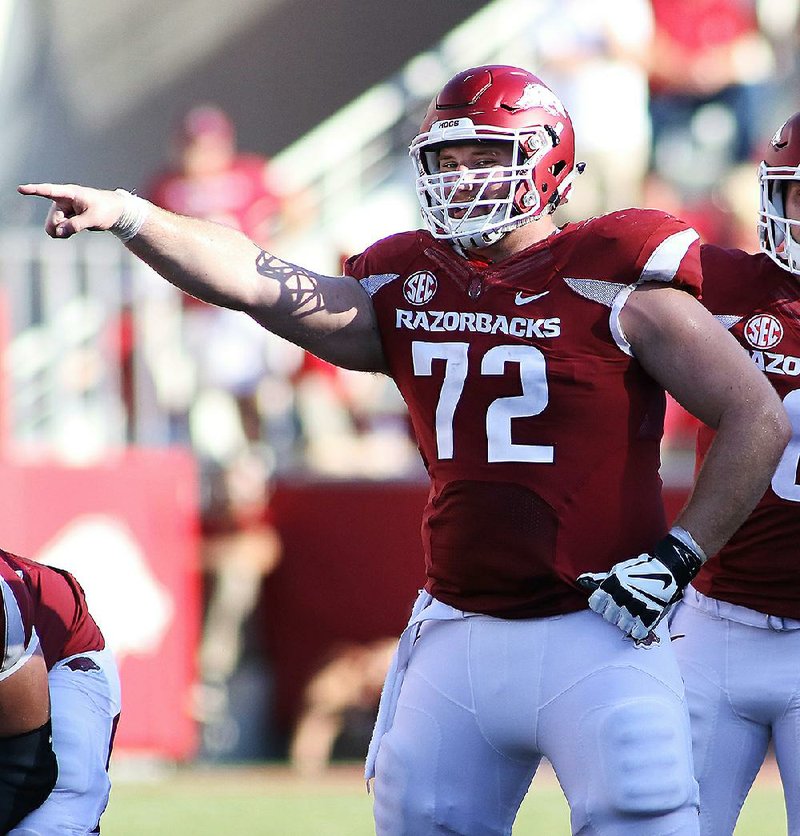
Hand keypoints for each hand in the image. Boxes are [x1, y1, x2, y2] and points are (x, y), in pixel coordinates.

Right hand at [17, 183, 127, 238]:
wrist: (115, 211)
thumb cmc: (106, 210)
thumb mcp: (94, 219)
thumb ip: (76, 225)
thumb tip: (59, 232)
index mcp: (70, 194)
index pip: (49, 191)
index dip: (34, 190)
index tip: (21, 189)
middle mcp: (63, 200)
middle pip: (52, 219)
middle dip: (59, 228)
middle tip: (74, 229)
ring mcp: (63, 209)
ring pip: (53, 226)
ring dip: (62, 231)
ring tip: (78, 228)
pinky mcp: (65, 217)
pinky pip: (58, 229)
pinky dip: (64, 233)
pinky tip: (74, 230)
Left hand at [576, 532, 703, 639]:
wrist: (667, 570)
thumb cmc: (640, 569)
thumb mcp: (618, 570)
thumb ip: (601, 578)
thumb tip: (581, 580)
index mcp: (612, 584)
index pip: (596, 604)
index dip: (600, 605)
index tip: (606, 604)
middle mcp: (622, 596)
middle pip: (608, 616)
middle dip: (613, 613)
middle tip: (621, 608)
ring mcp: (636, 607)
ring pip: (621, 625)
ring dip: (625, 622)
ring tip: (631, 614)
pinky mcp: (650, 615)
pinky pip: (637, 632)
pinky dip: (637, 630)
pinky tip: (639, 623)